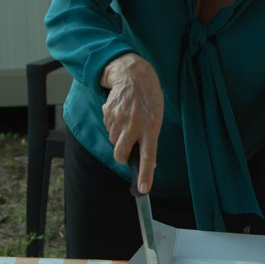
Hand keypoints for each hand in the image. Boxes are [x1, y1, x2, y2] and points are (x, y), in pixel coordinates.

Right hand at [100, 53, 163, 191]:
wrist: (133, 74)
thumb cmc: (148, 98)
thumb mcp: (156, 117)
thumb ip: (150, 138)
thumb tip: (147, 160)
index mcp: (150, 127)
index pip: (148, 156)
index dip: (145, 174)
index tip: (143, 189)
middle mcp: (134, 125)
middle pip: (120, 154)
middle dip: (122, 157)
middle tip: (126, 152)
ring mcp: (119, 119)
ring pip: (113, 141)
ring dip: (119, 137)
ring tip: (128, 122)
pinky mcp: (108, 113)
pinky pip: (108, 128)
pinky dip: (113, 126)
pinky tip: (120, 114)